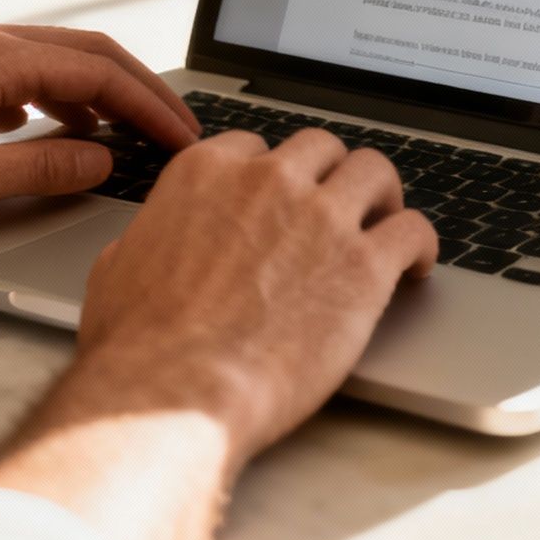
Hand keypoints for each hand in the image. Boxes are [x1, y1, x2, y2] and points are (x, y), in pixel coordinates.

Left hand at [0, 19, 199, 227]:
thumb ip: (46, 169)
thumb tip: (103, 162)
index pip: (98, 72)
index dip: (150, 107)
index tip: (182, 136)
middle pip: (86, 52)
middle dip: (137, 91)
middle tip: (175, 130)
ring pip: (54, 59)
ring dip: (98, 94)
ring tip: (130, 136)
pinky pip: (21, 71)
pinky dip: (57, 96)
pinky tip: (61, 130)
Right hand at [73, 128, 437, 462]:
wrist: (177, 392)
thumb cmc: (140, 345)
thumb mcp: (118, 270)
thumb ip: (146, 241)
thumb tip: (146, 248)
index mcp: (207, 173)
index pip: (258, 147)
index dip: (276, 174)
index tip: (285, 196)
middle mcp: (268, 181)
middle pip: (322, 148)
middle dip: (332, 174)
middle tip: (340, 205)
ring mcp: (321, 218)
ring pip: (375, 171)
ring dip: (382, 194)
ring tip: (386, 221)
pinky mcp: (364, 265)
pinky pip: (413, 229)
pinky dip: (421, 242)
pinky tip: (417, 264)